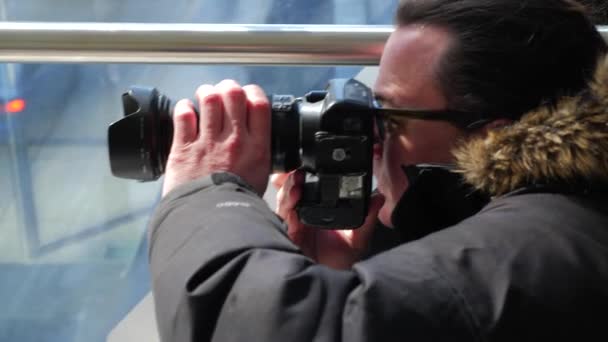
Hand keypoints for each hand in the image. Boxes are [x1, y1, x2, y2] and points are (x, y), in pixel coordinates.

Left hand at [162, 80, 270, 196]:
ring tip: (204, 97)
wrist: (212, 221)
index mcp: (257, 147)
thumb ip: (259, 156)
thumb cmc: (237, 205)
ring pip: (209, 99)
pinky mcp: (184, 148)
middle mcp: (234, 140)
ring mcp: (208, 142)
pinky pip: (183, 115)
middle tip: (223, 92)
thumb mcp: (261, 179)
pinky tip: (186, 111)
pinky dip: (184, 108)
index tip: (248, 94)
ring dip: (206, 93)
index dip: (253, 92)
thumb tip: (258, 144)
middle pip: (234, 95)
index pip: (259, 104)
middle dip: (228, 87)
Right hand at [273, 171, 384, 268]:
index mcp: (319, 211)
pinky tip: (293, 203)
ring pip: (286, 201)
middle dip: (292, 178)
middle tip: (298, 170)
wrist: (333, 285)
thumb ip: (367, 217)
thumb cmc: (342, 261)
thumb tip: (379, 198)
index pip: (311, 187)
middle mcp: (305, 215)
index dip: (307, 174)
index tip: (311, 163)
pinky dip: (288, 210)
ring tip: (296, 182)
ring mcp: (295, 224)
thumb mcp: (359, 237)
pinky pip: (285, 220)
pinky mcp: (290, 236)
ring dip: (289, 190)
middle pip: (293, 190)